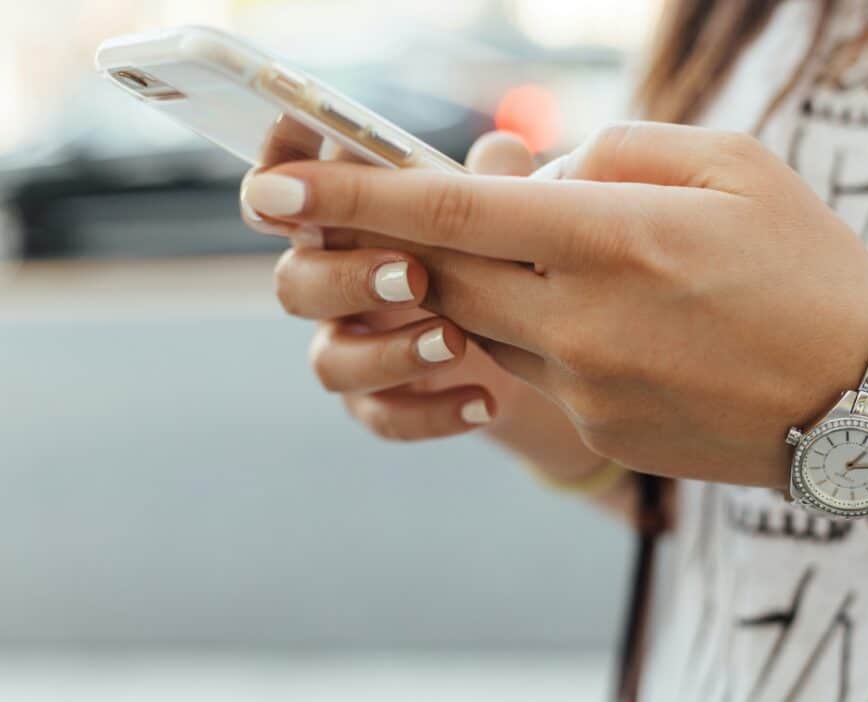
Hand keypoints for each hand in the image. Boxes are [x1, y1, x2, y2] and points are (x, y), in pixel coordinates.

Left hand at [241, 121, 867, 488]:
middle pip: (442, 273)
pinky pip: (532, 368)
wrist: (863, 399)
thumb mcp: (730, 165)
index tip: (273, 190)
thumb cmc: (807, 265)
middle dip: (411, 240)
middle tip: (410, 213)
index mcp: (615, 238)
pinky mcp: (595, 427)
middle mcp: (583, 320)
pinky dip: (540, 330)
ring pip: (481, 323)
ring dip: (488, 283)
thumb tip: (532, 172)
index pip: (450, 212)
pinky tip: (612, 321)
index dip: (353, 196)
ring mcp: (585, 386)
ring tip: (561, 260)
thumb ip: (614, 152)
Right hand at [241, 130, 616, 492]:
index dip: (274, 180)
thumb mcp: (507, 214)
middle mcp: (336, 283)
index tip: (290, 180)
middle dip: (347, 278)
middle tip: (414, 275)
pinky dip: (430, 413)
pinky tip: (484, 402)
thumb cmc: (502, 255)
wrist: (536, 346)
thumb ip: (496, 182)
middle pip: (295, 283)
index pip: (287, 194)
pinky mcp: (381, 401)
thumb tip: (502, 151)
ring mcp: (354, 347)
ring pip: (330, 360)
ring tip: (457, 342)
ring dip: (388, 352)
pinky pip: (381, 416)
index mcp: (349, 221)